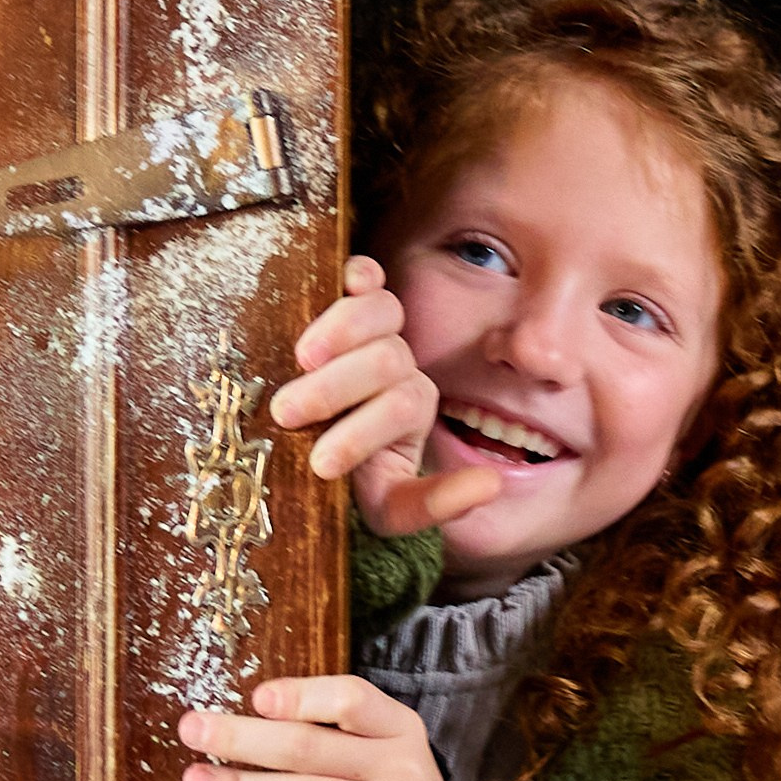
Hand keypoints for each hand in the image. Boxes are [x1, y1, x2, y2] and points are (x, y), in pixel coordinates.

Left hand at [177, 676, 509, 780]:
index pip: (352, 697)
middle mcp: (404, 765)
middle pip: (311, 746)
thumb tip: (243, 719)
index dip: (302, 695)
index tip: (254, 697)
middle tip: (192, 729)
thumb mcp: (380, 762)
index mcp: (400, 727)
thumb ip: (332, 739)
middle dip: (243, 737)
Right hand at [269, 255, 498, 539]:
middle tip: (288, 413)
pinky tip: (345, 282)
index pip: (401, 408)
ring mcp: (376, 332)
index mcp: (410, 410)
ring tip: (301, 360)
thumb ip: (432, 504)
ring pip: (379, 313)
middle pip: (384, 360)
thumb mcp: (389, 506)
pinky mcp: (348, 301)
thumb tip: (493, 485)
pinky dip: (359, 273)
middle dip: (336, 388)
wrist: (307, 454)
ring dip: (340, 332)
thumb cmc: (347, 480)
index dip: (362, 435)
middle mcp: (398, 368)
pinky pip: (366, 275)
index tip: (322, 466)